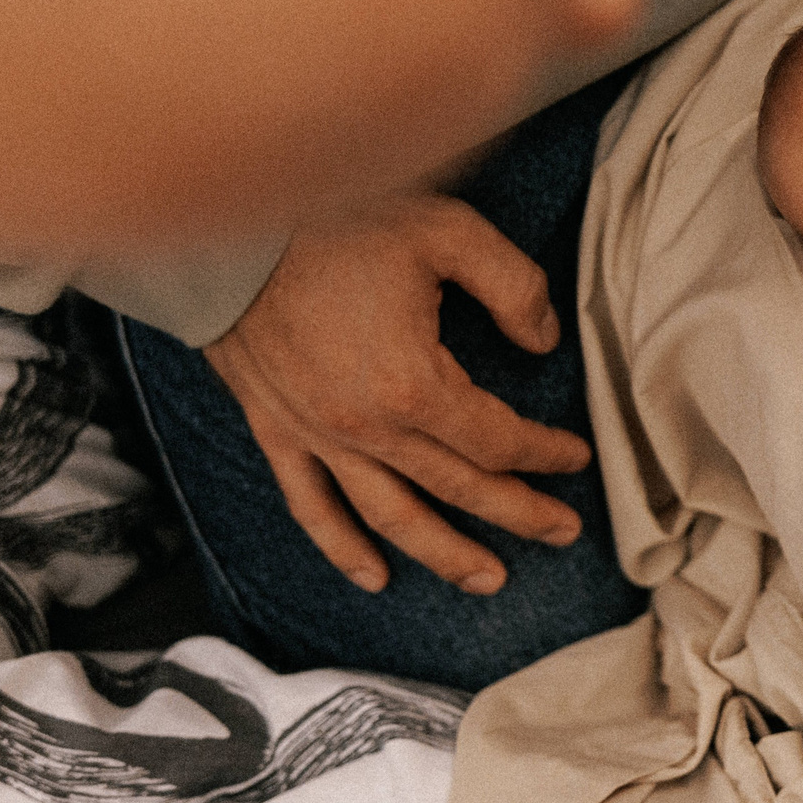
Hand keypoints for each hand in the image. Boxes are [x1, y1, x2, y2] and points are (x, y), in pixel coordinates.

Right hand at [203, 193, 592, 594]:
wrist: (226, 230)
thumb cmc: (336, 223)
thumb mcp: (447, 232)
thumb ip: (513, 286)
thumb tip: (544, 342)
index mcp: (414, 385)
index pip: (498, 440)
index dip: (544, 454)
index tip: (576, 457)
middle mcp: (367, 428)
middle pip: (459, 489)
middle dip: (518, 514)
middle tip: (564, 531)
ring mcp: (317, 437)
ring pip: (391, 517)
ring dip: (444, 554)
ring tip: (489, 579)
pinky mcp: (275, 431)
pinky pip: (310, 507)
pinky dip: (342, 548)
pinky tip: (372, 576)